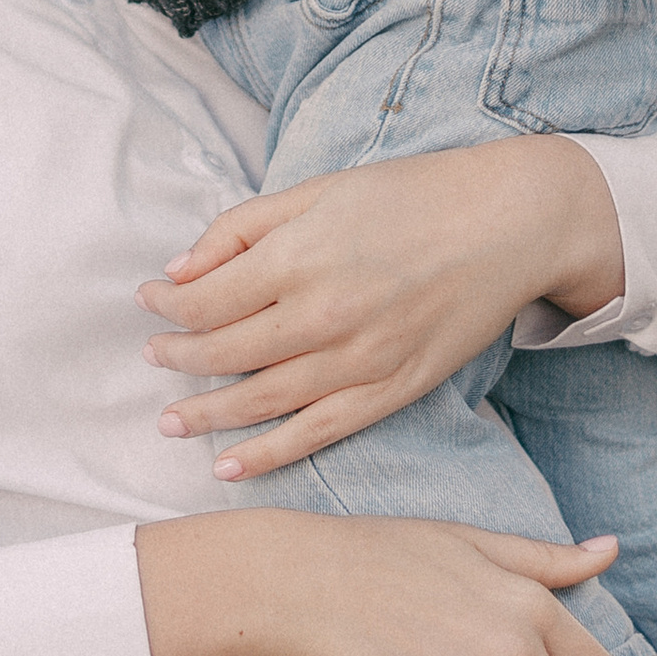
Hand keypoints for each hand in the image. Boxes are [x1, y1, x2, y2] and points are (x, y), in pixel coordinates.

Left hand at [136, 137, 624, 476]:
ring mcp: (360, 360)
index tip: (148, 301)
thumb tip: (178, 271)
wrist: (508, 223)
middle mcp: (324, 315)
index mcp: (300, 257)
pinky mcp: (393, 389)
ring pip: (262, 401)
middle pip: (224, 354)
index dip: (166, 306)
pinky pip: (318, 432)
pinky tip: (229, 466)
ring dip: (207, 415)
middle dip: (177, 358)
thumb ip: (243, 228)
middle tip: (153, 356)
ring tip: (170, 421)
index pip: (206, 300)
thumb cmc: (411, 196)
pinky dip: (268, 454)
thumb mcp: (318, 189)